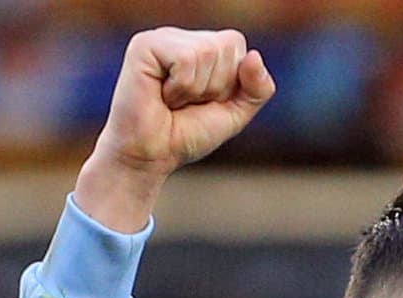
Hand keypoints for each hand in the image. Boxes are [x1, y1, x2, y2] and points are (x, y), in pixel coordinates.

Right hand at [75, 28, 275, 231]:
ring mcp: (162, 38)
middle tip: (187, 102)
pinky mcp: (145, 46)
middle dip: (215, 86)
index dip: (230, 82)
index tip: (205, 100)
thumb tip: (254, 56)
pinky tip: (162, 95)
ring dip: (196, 90)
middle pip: (226, 46)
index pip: (237, 45)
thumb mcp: (235, 114)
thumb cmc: (187, 134)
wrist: (151, 156)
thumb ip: (257, 89)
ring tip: (173, 100)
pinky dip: (181, 87)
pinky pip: (186, 59)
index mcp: (201, 47)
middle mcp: (181, 37)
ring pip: (207, 51)